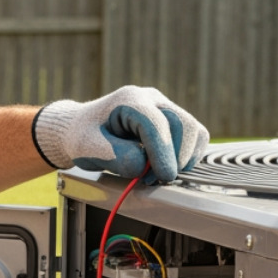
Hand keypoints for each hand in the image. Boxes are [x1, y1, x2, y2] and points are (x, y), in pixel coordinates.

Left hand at [31, 86, 208, 182]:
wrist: (82, 128)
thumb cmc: (83, 136)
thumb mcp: (89, 148)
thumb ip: (116, 157)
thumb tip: (144, 166)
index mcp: (129, 100)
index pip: (156, 125)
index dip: (163, 153)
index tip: (163, 177)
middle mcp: (152, 98)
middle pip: (183, 125)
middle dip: (175, 158)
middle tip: (154, 179)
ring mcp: (165, 107)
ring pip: (194, 131)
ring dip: (183, 158)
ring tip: (157, 173)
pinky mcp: (173, 119)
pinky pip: (194, 137)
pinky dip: (187, 156)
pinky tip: (166, 165)